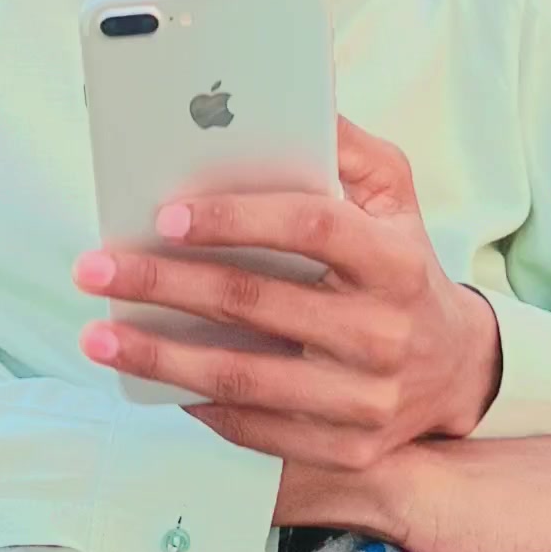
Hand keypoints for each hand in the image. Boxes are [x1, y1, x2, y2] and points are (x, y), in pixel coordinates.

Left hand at [73, 115, 501, 469]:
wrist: (456, 368)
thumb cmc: (402, 265)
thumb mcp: (394, 196)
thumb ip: (346, 147)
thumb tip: (277, 102)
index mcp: (394, 261)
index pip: (310, 228)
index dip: (236, 219)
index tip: (164, 214)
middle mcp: (383, 333)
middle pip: (255, 304)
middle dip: (163, 283)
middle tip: (93, 267)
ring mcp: (365, 399)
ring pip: (243, 377)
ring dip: (159, 355)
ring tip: (97, 334)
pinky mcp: (347, 449)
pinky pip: (255, 427)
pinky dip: (197, 401)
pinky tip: (151, 376)